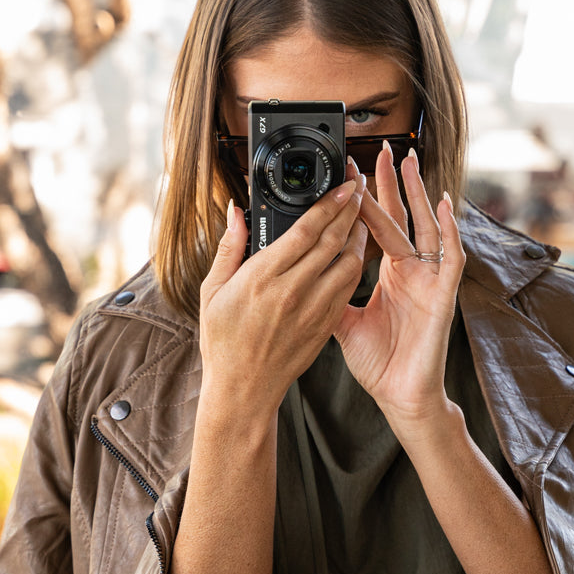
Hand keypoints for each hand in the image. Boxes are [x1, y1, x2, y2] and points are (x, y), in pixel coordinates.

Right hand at [197, 176, 366, 416]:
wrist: (243, 388)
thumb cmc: (224, 342)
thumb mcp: (213, 291)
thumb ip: (229, 248)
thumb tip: (235, 212)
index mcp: (263, 278)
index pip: (306, 230)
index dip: (329, 203)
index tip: (343, 185)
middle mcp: (292, 292)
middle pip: (332, 241)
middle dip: (350, 210)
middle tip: (358, 190)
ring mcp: (313, 310)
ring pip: (348, 263)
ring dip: (358, 236)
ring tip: (361, 218)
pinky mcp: (325, 326)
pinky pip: (348, 288)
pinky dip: (356, 266)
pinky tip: (355, 253)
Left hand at [334, 145, 464, 435]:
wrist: (400, 395)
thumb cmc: (378, 363)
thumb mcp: (341, 324)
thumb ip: (325, 294)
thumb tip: (297, 274)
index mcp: (389, 275)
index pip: (375, 227)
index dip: (363, 200)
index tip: (347, 173)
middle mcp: (411, 272)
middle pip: (401, 218)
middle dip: (389, 184)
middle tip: (378, 150)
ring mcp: (429, 280)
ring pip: (426, 227)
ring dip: (418, 194)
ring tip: (409, 162)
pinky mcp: (443, 294)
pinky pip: (451, 256)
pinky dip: (451, 231)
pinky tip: (446, 205)